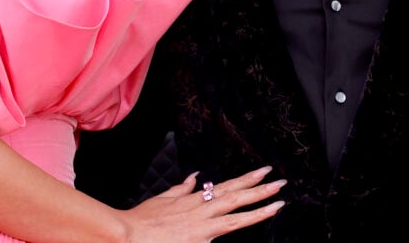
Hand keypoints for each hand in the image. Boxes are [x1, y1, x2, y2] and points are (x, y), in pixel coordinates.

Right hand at [119, 166, 284, 241]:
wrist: (128, 235)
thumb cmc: (142, 220)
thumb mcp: (163, 199)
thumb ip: (182, 189)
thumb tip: (195, 178)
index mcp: (194, 200)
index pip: (227, 188)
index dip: (247, 180)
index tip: (264, 172)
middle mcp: (201, 211)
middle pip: (237, 197)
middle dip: (260, 189)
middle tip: (280, 181)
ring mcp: (202, 228)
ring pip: (236, 216)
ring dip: (259, 207)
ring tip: (279, 201)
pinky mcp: (199, 241)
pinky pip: (223, 234)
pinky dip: (240, 227)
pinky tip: (255, 222)